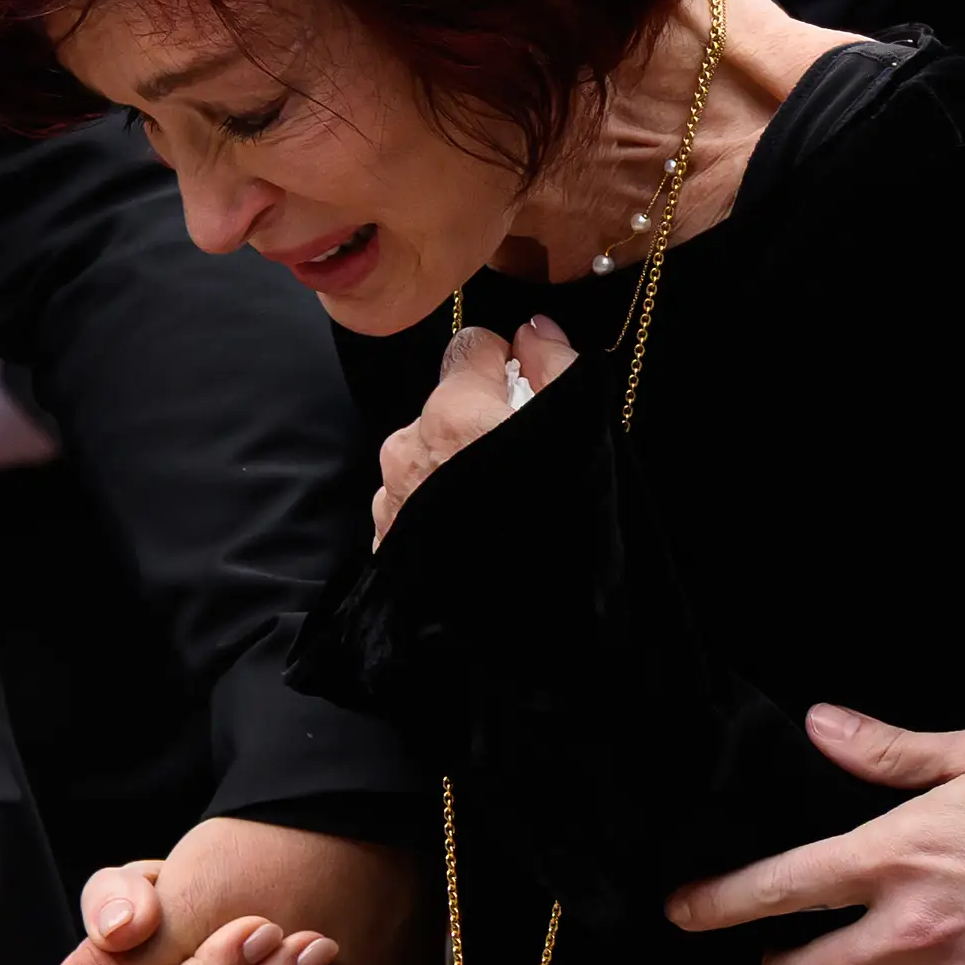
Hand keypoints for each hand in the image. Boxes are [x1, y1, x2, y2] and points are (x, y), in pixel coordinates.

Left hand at [375, 320, 573, 543]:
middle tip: (518, 461)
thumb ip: (558, 369)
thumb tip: (537, 330)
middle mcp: (409, 446)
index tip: (524, 389)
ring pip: (426, 456)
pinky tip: (470, 535)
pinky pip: (411, 501)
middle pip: (446, 404)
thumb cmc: (555, 532)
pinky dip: (437, 507)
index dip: (503, 362)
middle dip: (478, 420)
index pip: (469, 346)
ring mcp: (392, 495)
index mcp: (454, 412)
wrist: (519, 634)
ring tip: (495, 507)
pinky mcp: (386, 539)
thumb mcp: (578, 440)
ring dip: (455, 467)